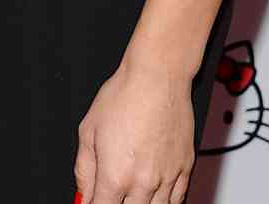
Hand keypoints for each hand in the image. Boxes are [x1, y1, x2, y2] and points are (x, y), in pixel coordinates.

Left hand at [74, 59, 194, 203]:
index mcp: (115, 176)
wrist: (157, 77)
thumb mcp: (88, 130)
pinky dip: (165, 202)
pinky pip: (177, 200)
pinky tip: (155, 194)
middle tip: (113, 192)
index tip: (94, 200)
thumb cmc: (123, 96)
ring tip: (132, 191)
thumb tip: (83, 193)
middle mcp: (143, 183)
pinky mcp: (185, 167)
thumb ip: (84, 169)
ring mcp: (167, 177)